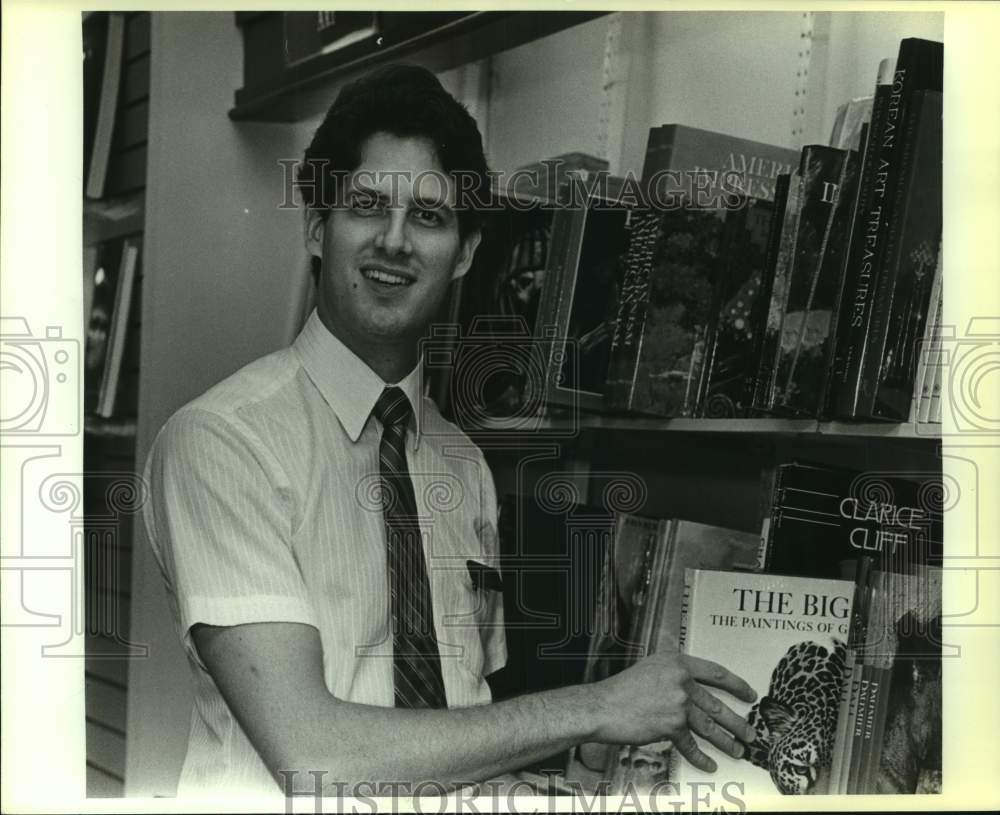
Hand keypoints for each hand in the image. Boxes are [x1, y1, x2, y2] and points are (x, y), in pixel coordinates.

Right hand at [589, 652, 757, 772]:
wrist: (601, 707)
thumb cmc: (622, 690)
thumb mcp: (650, 669)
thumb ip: (673, 674)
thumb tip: (694, 688)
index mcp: (677, 662)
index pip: (716, 673)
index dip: (737, 685)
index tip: (750, 695)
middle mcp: (681, 680)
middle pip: (717, 703)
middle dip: (737, 722)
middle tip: (750, 733)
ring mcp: (677, 703)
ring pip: (710, 725)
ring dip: (726, 741)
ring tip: (737, 750)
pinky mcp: (671, 725)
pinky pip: (691, 744)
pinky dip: (700, 757)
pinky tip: (709, 764)